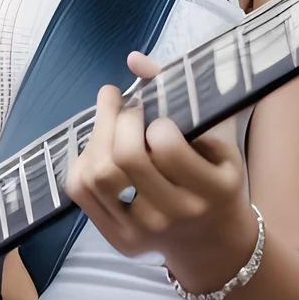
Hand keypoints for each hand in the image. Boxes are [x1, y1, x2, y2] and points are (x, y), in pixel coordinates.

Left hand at [64, 50, 255, 289]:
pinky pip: (81, 191)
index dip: (153, 120)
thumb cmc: (216, 175)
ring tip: (110, 120)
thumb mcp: (217, 135)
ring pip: (97, 174)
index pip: (166, 146)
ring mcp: (143, 231)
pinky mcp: (118, 239)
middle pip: (126, 158)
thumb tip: (133, 60)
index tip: (155, 114)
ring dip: (97, 136)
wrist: (211, 239)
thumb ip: (183, 92)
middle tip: (125, 106)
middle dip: (118, 119)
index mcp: (212, 188)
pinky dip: (82, 159)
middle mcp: (177, 214)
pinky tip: (99, 147)